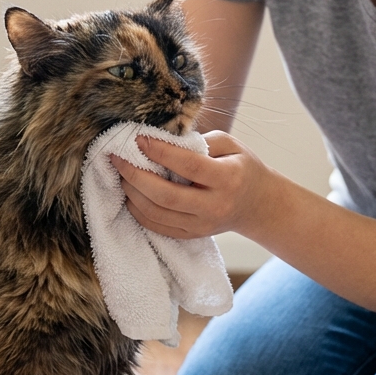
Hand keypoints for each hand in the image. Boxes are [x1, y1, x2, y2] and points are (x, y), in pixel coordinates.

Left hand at [110, 131, 274, 238]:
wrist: (257, 205)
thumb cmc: (242, 168)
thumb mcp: (232, 145)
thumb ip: (201, 141)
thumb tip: (164, 140)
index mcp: (228, 179)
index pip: (188, 166)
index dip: (160, 152)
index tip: (139, 139)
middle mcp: (214, 206)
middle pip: (166, 196)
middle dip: (135, 176)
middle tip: (117, 158)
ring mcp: (201, 225)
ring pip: (157, 214)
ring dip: (132, 193)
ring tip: (121, 174)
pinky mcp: (190, 235)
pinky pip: (157, 227)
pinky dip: (138, 211)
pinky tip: (130, 194)